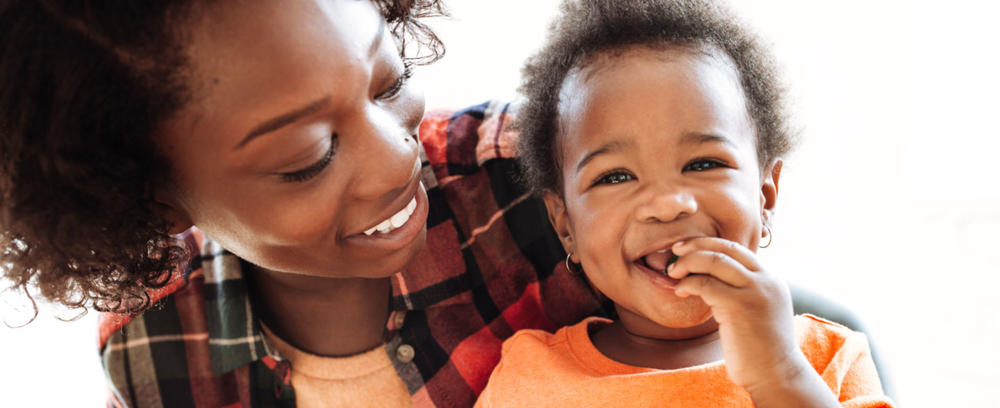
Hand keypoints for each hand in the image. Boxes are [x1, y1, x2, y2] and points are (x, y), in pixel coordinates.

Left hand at [667, 237, 806, 391]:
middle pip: (725, 248)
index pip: (736, 248)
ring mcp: (754, 292)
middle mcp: (766, 280)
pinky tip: (680, 291)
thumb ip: (743, 291)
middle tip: (675, 252)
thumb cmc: (761, 348)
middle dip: (695, 246)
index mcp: (771, 279)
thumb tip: (712, 277)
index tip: (687, 248)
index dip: (708, 244)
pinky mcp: (739, 307)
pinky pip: (706, 284)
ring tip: (673, 273)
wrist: (776, 374)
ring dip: (687, 263)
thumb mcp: (758, 310)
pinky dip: (688, 283)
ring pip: (714, 260)